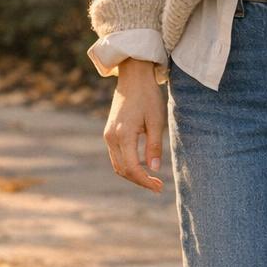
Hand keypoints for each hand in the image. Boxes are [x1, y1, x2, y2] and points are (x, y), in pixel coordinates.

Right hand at [103, 59, 165, 192]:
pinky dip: (127, 165)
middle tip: (158, 186)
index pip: (132, 168)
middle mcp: (111, 137)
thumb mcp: (156, 121)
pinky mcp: (108, 133)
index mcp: (124, 135)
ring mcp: (108, 135)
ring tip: (151, 178)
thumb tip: (155, 168)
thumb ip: (154, 146)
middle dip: (140, 181)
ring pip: (117, 165)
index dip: (145, 181)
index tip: (159, 187)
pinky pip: (116, 156)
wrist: (133, 78)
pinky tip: (142, 165)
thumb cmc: (148, 97)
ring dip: (133, 175)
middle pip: (122, 170)